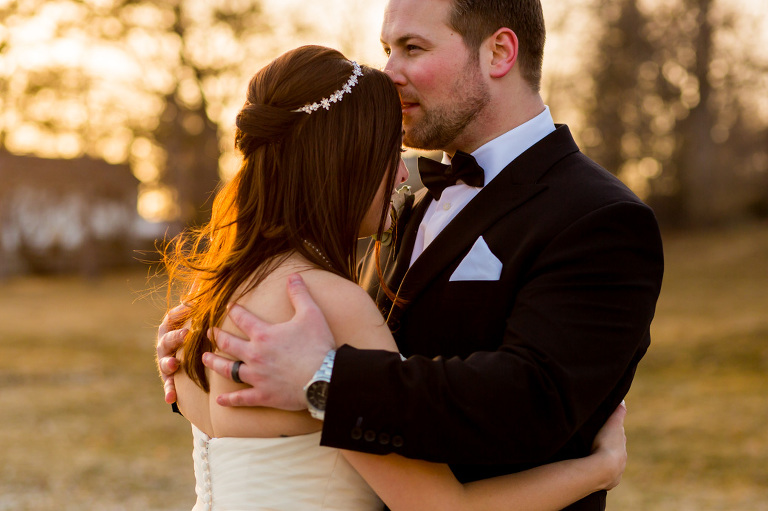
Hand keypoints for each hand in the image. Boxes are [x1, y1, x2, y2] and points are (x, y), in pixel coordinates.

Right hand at [156, 303, 189, 403]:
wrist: (189, 355)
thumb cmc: (195, 331)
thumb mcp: (196, 316)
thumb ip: (197, 302)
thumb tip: (204, 280)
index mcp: (171, 327)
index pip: (171, 317)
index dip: (179, 312)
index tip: (188, 307)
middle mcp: (165, 343)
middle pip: (168, 339)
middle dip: (176, 337)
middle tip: (186, 334)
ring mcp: (166, 361)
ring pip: (164, 362)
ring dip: (169, 363)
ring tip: (174, 365)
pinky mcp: (169, 378)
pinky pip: (168, 385)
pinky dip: (169, 391)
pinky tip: (170, 398)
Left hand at [203, 273, 335, 409]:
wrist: (324, 378)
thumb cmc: (318, 345)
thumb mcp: (311, 314)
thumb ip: (299, 294)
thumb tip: (294, 276)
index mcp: (264, 335)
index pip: (243, 319)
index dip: (234, 311)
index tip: (228, 307)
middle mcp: (255, 355)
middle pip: (228, 344)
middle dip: (217, 336)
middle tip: (209, 332)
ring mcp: (257, 377)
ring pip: (228, 370)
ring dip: (215, 363)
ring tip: (205, 358)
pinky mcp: (263, 395)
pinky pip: (241, 399)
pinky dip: (230, 400)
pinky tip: (220, 400)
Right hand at [591, 401, 627, 490]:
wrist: (603, 469)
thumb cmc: (606, 444)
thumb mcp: (612, 425)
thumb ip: (618, 413)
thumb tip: (623, 401)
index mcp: (622, 445)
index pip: (619, 437)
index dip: (614, 432)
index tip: (608, 429)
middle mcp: (622, 459)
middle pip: (617, 451)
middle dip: (611, 447)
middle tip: (600, 443)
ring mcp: (617, 471)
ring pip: (613, 464)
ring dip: (606, 461)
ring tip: (596, 458)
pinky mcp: (610, 482)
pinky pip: (607, 476)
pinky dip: (603, 473)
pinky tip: (596, 472)